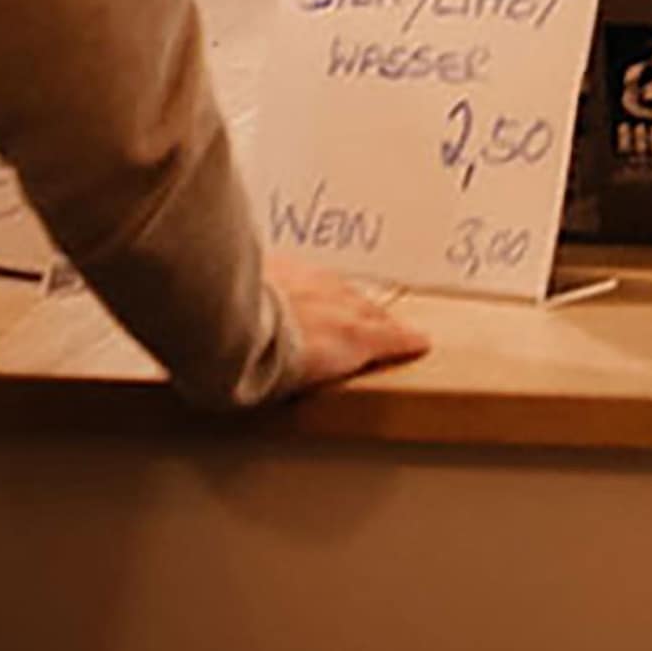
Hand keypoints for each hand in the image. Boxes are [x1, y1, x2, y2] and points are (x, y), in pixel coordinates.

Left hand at [266, 251, 427, 392]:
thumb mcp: (296, 387)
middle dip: (378, 320)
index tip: (419, 341)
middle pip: (370, 310)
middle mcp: (340, 304)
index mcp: (353, 338)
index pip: (392, 338)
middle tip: (385, 326)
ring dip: (345, 300)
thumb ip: (313, 376)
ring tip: (346, 307)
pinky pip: (309, 274)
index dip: (407, 341)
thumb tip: (303, 383)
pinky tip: (304, 288)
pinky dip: (312, 284)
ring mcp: (314, 279)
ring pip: (341, 288)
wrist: (232, 318)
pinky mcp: (287, 264)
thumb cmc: (261, 361)